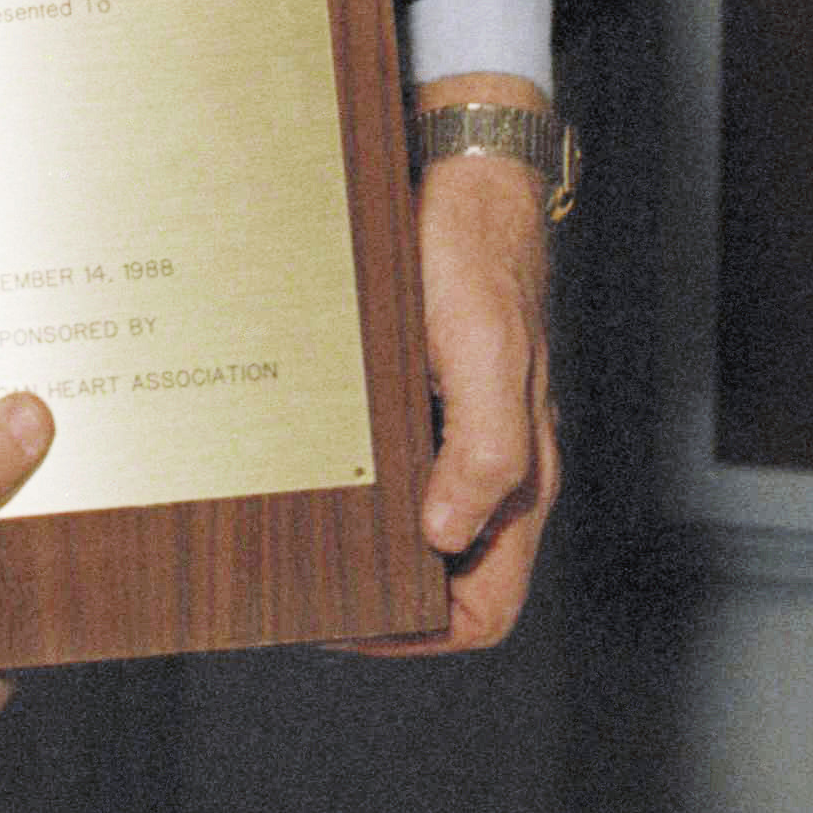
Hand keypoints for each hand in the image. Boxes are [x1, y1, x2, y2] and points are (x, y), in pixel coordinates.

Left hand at [356, 73, 558, 654]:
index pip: (486, 607)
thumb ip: (483, 450)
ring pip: (417, 532)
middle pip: (445, 582)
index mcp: (521, 475)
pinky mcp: (425, 400)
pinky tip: (301, 480)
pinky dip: (356, 495)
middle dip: (381, 607)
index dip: (421, 635)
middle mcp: (493, 467)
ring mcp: (457, 436)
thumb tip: (446, 536)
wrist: (461, 177)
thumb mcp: (480, 349)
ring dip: (364, 553)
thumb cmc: (474, 256)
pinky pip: (396, 473)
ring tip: (291, 550)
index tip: (346, 624)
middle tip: (301, 594)